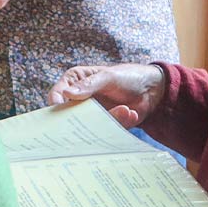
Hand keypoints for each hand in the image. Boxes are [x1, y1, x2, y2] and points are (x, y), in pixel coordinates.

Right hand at [47, 63, 166, 129]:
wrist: (152, 89)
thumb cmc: (127, 76)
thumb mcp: (108, 77)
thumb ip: (89, 85)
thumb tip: (67, 93)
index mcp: (74, 82)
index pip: (57, 94)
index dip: (55, 104)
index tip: (60, 113)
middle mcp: (79, 100)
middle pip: (68, 115)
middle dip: (77, 121)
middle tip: (89, 123)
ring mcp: (92, 114)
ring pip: (88, 125)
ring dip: (107, 119)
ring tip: (125, 110)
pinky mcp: (104, 125)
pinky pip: (104, 131)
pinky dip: (118, 123)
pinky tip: (131, 113)